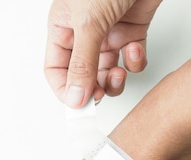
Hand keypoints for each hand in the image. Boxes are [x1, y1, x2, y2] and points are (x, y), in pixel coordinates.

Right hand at [44, 0, 161, 107]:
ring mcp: (108, 32)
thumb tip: (74, 97)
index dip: (66, 90)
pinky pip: (130, 59)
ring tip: (118, 75)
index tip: (80, 105)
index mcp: (63, 27)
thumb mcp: (89, 23)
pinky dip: (134, 61)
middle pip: (83, 75)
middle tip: (101, 95)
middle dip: (93, 88)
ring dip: (114, 79)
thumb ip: (81, 64)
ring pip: (107, 71)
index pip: (56, 69)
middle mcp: (84, 33)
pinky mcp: (132, 30)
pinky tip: (134, 50)